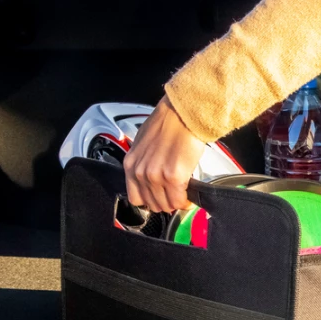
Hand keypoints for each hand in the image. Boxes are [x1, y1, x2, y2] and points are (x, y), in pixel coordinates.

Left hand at [123, 96, 205, 212]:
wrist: (182, 114)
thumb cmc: (167, 123)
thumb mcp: (143, 145)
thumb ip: (144, 164)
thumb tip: (152, 178)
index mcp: (131, 165)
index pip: (136, 198)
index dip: (150, 200)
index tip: (160, 197)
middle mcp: (141, 172)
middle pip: (152, 204)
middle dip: (165, 202)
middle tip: (174, 196)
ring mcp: (156, 176)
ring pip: (166, 205)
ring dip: (176, 203)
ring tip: (183, 195)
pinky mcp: (174, 177)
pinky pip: (179, 201)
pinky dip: (185, 202)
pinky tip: (189, 196)